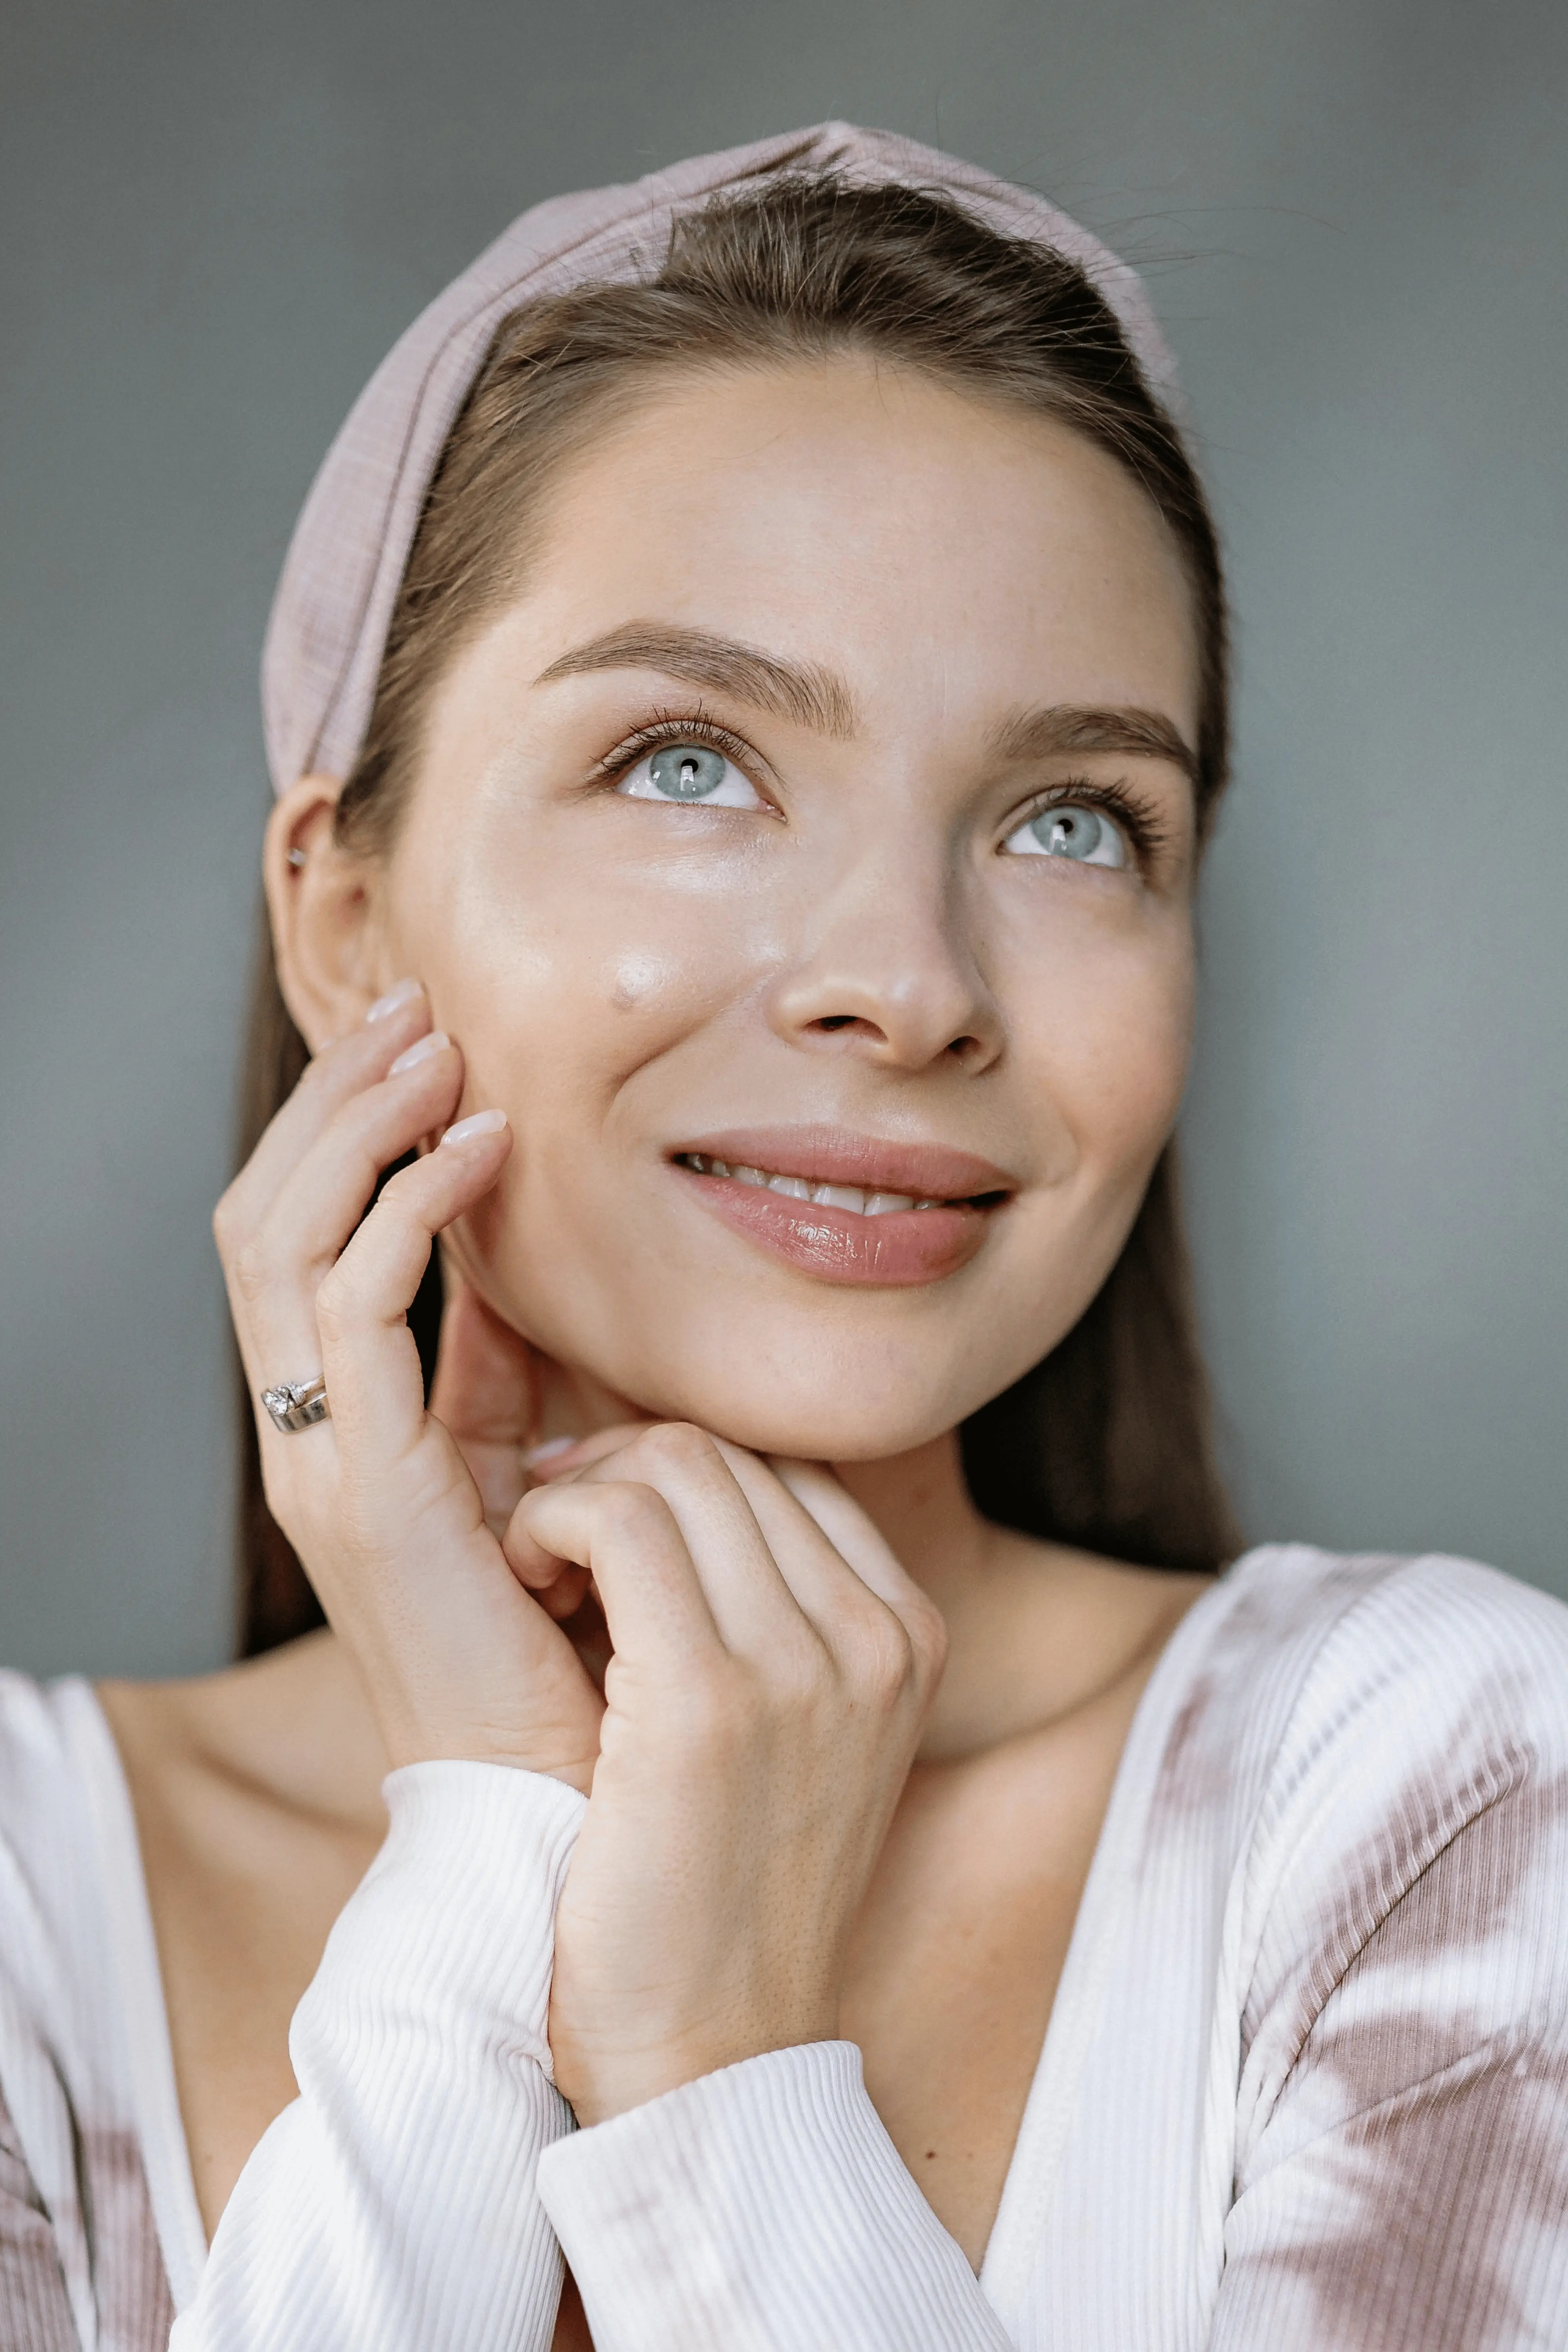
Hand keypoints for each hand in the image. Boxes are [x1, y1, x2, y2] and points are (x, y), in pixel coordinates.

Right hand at [214, 983, 602, 1786]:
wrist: (558, 1796)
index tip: (425, 1046)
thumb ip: (498, 1369)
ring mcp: (318, 1462)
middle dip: (335, 1101)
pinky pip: (353, 1311)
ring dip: (358, 1130)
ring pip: (282, 1243)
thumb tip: (510, 1261)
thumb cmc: (561, 1635)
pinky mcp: (366, 1491)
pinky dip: (407, 1213)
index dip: (343, 1130)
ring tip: (440, 1054)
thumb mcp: (522, 1466)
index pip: (294, 1240)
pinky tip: (479, 1156)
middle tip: (418, 1014)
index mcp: (335, 1426)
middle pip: (264, 1218)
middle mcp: (303, 1436)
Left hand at [506, 1425, 947, 2124]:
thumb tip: (686, 1492)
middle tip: (547, 1534)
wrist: (710, 2052)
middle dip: (616, 1468)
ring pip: (672, 1465)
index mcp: (907, 1634)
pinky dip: (548, 1524)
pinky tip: (520, 1577)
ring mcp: (806, 1665)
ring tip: (533, 1567)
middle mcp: (876, 1636)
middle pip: (725, 1452)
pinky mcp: (709, 1701)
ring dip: (575, 1494)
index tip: (602, 1515)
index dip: (676, 1468)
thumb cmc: (722, 1890)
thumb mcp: (803, 1735)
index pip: (784, 1466)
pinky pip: (618, 1527)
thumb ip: (782, 1613)